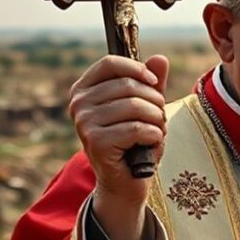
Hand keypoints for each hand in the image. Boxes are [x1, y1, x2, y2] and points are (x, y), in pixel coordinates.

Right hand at [70, 55, 168, 239]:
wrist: (126, 180)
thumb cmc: (135, 140)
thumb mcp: (145, 107)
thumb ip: (151, 83)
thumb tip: (160, 59)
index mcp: (84, 89)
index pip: (110, 63)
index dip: (138, 70)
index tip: (153, 83)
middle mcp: (79, 104)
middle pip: (129, 85)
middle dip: (155, 102)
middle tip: (158, 118)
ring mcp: (85, 123)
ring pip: (136, 106)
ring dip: (158, 120)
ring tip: (155, 131)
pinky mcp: (97, 142)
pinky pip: (138, 128)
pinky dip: (154, 136)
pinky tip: (150, 144)